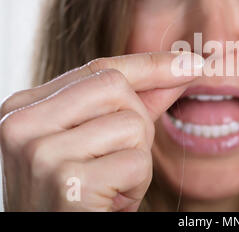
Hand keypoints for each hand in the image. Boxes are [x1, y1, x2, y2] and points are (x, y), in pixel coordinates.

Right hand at [0, 52, 201, 210]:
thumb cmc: (77, 195)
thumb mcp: (98, 143)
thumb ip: (134, 104)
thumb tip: (181, 68)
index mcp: (24, 109)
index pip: (98, 69)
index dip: (150, 65)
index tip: (190, 61)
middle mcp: (22, 125)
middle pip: (116, 88)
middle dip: (137, 122)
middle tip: (118, 159)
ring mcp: (42, 153)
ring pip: (132, 125)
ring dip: (137, 160)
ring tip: (109, 185)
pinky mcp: (68, 183)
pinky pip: (136, 163)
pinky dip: (136, 185)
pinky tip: (109, 202)